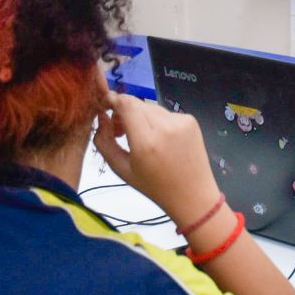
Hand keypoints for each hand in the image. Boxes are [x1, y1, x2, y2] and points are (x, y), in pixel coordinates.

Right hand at [93, 92, 220, 225]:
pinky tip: (160, 140)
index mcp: (146, 141)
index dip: (112, 100)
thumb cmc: (154, 186)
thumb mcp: (122, 169)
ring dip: (141, 117)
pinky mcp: (191, 120)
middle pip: (137, 103)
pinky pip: (166, 114)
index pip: (126, 103)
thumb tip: (101, 117)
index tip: (105, 107)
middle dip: (124, 112)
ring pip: (151, 108)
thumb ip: (105, 142)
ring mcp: (181, 121)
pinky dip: (158, 122)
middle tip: (119, 131)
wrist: (193, 194)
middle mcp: (165, 126)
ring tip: (139, 137)